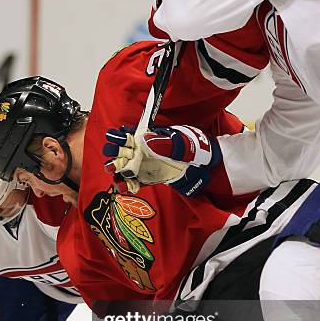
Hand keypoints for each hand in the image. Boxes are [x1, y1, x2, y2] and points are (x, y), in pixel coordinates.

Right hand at [103, 125, 219, 194]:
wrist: (209, 167)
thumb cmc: (197, 150)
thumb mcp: (184, 144)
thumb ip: (166, 144)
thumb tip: (146, 140)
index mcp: (153, 138)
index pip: (133, 135)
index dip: (122, 136)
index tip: (114, 137)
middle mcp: (148, 151)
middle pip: (127, 151)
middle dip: (116, 153)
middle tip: (109, 155)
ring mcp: (149, 165)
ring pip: (128, 166)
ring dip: (118, 168)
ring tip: (111, 171)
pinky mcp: (152, 178)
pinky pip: (137, 181)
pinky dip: (129, 183)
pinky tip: (122, 185)